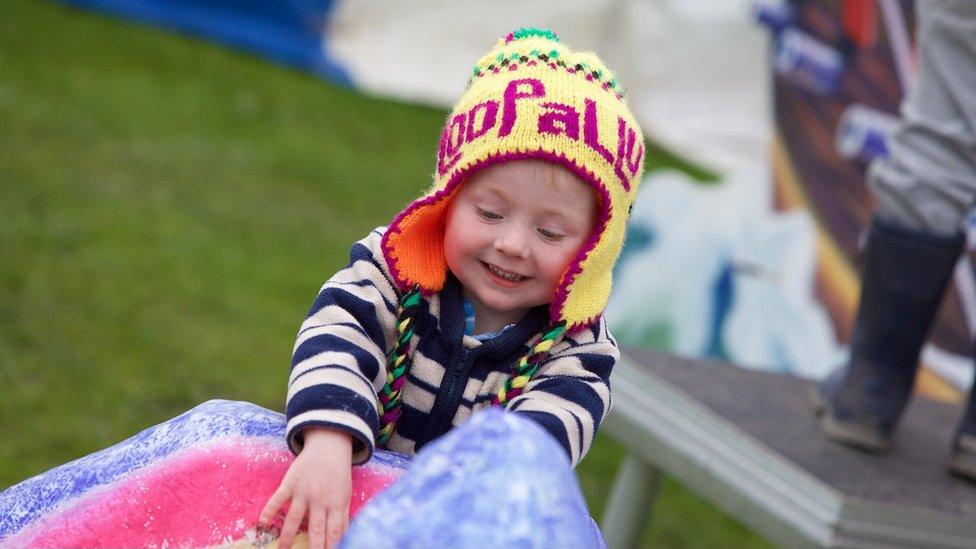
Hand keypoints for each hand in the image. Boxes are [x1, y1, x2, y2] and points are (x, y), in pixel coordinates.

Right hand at [259, 427, 352, 548]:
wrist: (329, 447)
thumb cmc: (338, 474)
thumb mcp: (345, 494)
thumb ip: (343, 517)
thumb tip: (342, 539)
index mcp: (336, 503)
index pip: (334, 531)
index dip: (331, 547)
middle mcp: (320, 499)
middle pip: (316, 528)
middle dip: (314, 546)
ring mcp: (303, 491)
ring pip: (294, 517)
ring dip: (288, 535)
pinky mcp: (290, 483)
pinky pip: (278, 498)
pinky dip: (269, 509)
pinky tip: (263, 522)